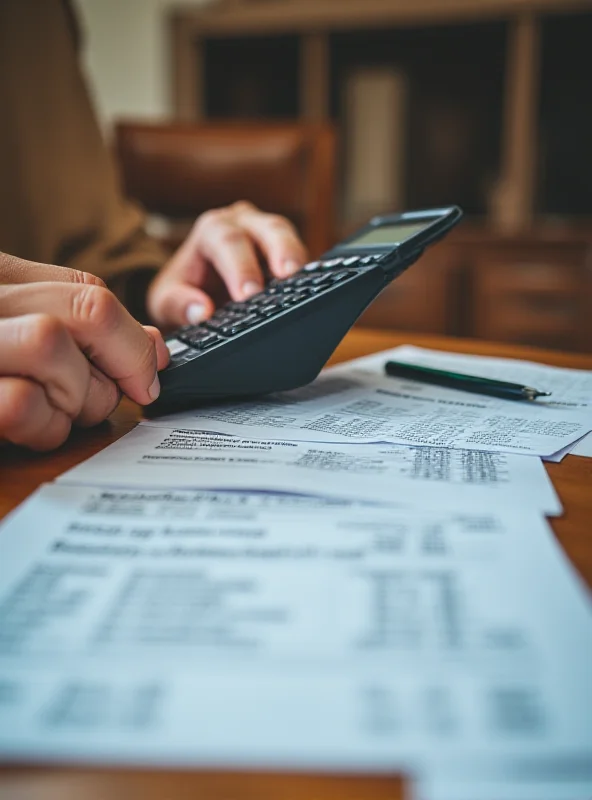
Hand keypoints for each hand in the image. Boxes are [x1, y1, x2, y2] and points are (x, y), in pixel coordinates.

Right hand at [0, 254, 168, 450]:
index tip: (146, 376)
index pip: (88, 289)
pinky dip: (43, 427)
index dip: (134, 338)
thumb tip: (156, 346)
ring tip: (55, 414)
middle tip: (103, 400)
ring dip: (77, 397)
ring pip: (52, 345)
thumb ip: (77, 330)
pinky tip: (30, 431)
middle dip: (119, 363)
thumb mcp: (18, 332)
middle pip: (88, 309)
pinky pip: (21, 404)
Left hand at [147, 201, 307, 328]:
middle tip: (289, 277)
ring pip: (290, 237)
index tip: (247, 295)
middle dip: (280, 251)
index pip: (227, 240)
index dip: (240, 266)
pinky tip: (310, 290)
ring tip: (306, 281)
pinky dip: (306, 274)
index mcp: (211, 230)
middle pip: (268, 228)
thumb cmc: (181, 294)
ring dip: (298, 258)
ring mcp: (267, 235)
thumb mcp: (165, 302)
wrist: (195, 295)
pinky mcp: (285, 253)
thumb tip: (201, 311)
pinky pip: (300, 258)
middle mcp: (243, 224)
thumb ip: (177, 305)